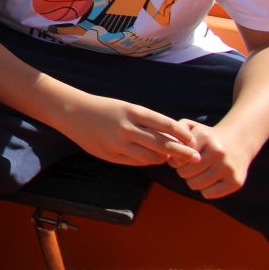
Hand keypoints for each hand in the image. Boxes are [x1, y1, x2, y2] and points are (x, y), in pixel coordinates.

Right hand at [57, 93, 199, 166]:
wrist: (72, 111)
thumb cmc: (103, 108)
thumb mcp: (126, 107)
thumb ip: (146, 121)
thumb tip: (171, 136)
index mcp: (133, 111)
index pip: (167, 124)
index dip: (183, 134)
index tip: (192, 140)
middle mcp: (127, 127)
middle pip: (163, 144)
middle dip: (182, 152)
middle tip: (196, 157)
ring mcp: (118, 143)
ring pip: (151, 157)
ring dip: (163, 158)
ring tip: (169, 157)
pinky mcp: (110, 155)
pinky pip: (136, 162)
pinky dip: (147, 161)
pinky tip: (150, 158)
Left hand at [169, 119, 256, 198]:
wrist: (238, 142)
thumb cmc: (208, 138)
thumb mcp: (191, 127)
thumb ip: (176, 131)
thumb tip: (171, 153)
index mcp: (205, 136)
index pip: (177, 158)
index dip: (176, 160)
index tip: (181, 158)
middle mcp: (218, 151)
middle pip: (185, 173)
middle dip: (183, 171)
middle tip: (189, 167)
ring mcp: (228, 167)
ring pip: (196, 185)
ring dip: (193, 181)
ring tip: (198, 173)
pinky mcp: (236, 181)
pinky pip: (209, 194)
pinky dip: (205, 190)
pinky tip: (210, 180)